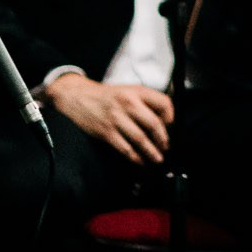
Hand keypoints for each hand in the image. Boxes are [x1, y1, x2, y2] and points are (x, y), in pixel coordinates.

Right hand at [45, 73, 174, 163]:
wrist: (78, 97)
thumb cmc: (107, 95)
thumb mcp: (129, 90)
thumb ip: (146, 100)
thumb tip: (165, 116)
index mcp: (138, 91)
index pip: (164, 103)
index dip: (171, 117)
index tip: (172, 128)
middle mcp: (129, 104)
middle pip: (154, 124)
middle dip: (163, 139)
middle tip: (167, 148)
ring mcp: (116, 119)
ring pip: (140, 138)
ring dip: (151, 151)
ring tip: (157, 159)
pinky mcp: (105, 132)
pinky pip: (124, 147)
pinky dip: (134, 157)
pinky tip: (140, 161)